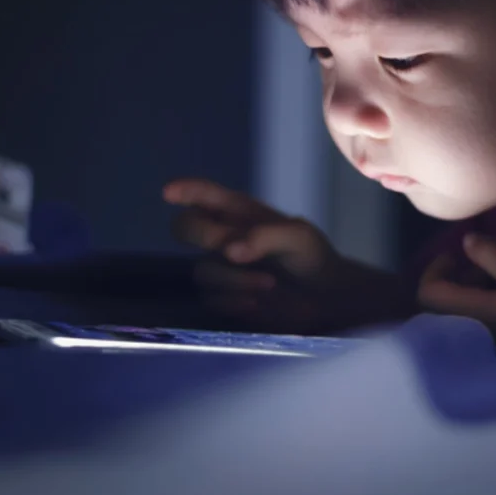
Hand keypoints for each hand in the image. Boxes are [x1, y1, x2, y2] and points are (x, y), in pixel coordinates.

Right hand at [164, 178, 342, 330]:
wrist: (326, 301)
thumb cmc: (313, 257)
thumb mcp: (299, 237)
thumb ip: (264, 236)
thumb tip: (228, 251)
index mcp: (241, 212)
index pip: (205, 195)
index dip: (185, 191)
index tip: (168, 192)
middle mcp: (225, 237)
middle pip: (185, 227)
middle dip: (200, 235)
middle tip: (229, 249)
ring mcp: (222, 269)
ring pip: (201, 270)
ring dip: (232, 278)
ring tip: (269, 284)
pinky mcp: (225, 298)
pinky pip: (210, 299)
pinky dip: (233, 301)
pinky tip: (257, 303)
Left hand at [418, 233, 495, 361]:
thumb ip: (495, 256)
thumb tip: (466, 241)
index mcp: (469, 317)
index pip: (426, 292)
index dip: (437, 267)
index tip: (461, 254)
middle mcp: (466, 336)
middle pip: (442, 301)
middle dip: (462, 277)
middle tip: (493, 266)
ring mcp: (481, 347)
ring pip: (461, 311)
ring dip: (477, 290)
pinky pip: (477, 323)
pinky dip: (488, 305)